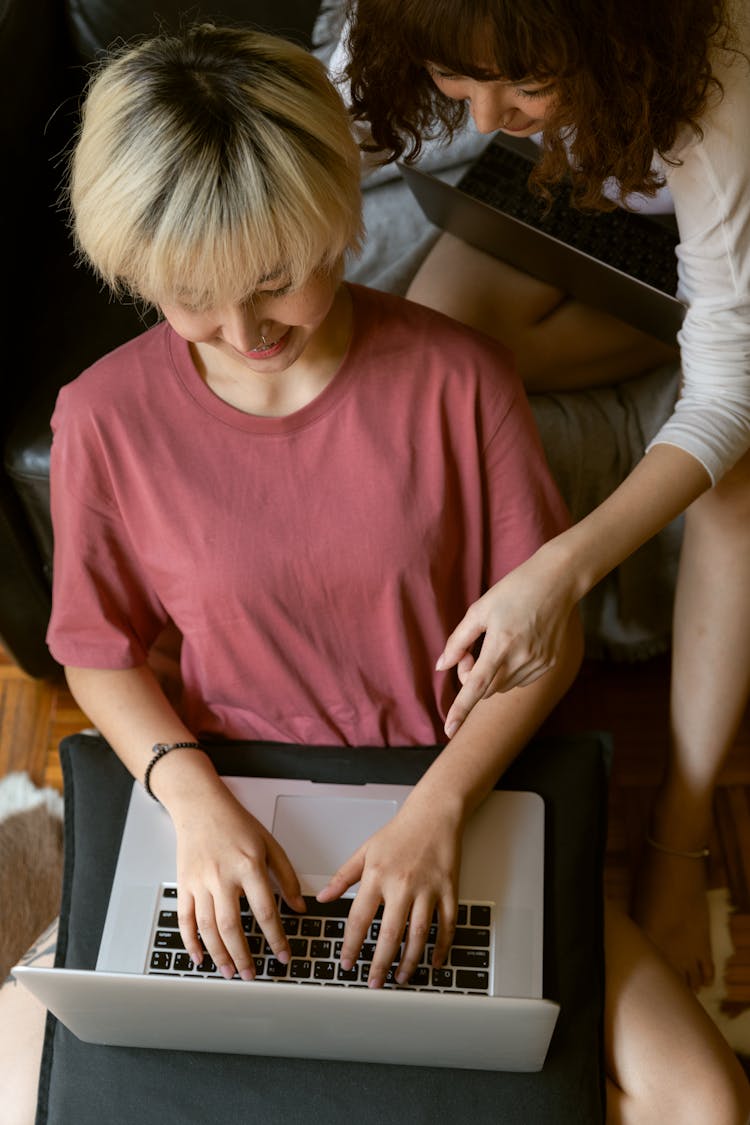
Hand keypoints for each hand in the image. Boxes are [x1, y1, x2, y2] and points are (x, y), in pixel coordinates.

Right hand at [171, 780, 305, 979]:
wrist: (201, 806)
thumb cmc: (236, 823)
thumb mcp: (270, 845)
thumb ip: (286, 876)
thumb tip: (299, 906)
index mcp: (248, 866)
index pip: (265, 910)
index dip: (276, 938)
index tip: (283, 955)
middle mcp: (222, 876)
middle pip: (232, 926)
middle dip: (243, 955)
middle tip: (252, 974)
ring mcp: (200, 882)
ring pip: (207, 927)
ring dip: (219, 954)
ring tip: (230, 971)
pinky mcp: (184, 884)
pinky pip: (185, 919)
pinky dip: (190, 941)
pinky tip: (199, 957)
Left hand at [316, 802, 462, 987]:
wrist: (434, 813)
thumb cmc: (400, 831)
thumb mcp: (365, 850)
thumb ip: (343, 876)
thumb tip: (323, 897)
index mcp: (377, 875)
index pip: (359, 919)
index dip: (351, 945)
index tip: (347, 963)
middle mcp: (402, 884)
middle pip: (390, 934)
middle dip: (380, 963)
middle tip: (374, 983)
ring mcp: (428, 889)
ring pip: (419, 935)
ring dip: (409, 961)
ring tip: (401, 977)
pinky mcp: (449, 890)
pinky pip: (447, 925)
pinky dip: (442, 947)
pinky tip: (435, 961)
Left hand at [436, 544, 577, 736]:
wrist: (557, 582)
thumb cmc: (513, 590)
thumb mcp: (479, 609)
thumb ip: (458, 641)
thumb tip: (441, 666)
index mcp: (500, 646)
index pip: (475, 687)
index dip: (460, 710)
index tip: (449, 730)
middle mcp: (521, 660)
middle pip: (486, 690)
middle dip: (471, 679)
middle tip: (468, 654)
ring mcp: (538, 664)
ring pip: (504, 687)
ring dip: (491, 676)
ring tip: (494, 646)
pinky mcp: (549, 664)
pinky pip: (521, 680)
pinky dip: (509, 673)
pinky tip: (514, 648)